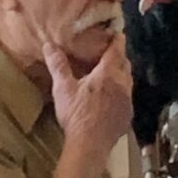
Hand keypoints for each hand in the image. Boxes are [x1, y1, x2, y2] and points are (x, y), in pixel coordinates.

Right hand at [43, 35, 132, 160]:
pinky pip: (127, 98)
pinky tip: (112, 99)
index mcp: (108, 74)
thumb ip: (58, 66)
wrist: (90, 144)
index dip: (117, 40)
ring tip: (112, 74)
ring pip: (128, 81)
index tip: (118, 33)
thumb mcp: (63, 88)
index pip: (116, 51)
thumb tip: (49, 45)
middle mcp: (122, 84)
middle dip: (120, 57)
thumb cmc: (76, 114)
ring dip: (121, 75)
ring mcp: (127, 101)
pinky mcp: (127, 116)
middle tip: (112, 53)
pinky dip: (121, 93)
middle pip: (125, 65)